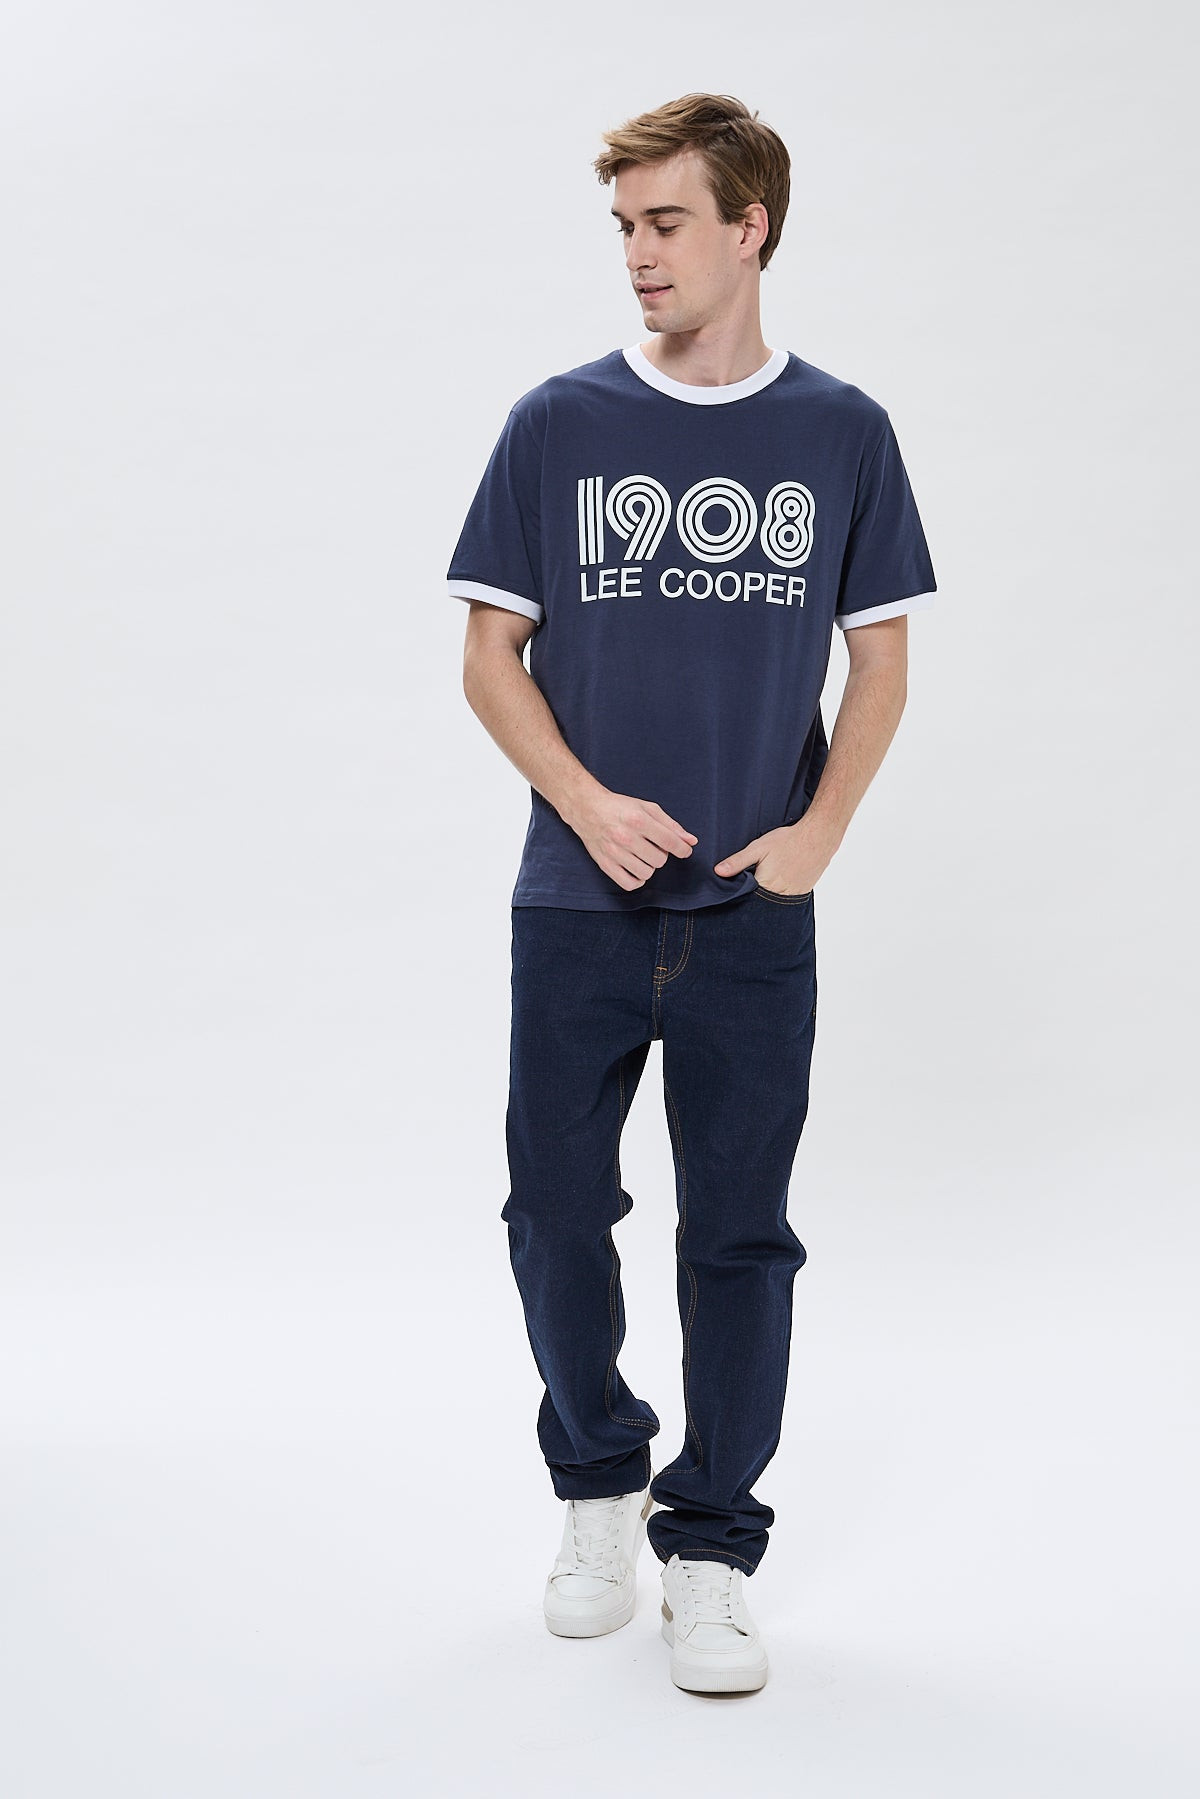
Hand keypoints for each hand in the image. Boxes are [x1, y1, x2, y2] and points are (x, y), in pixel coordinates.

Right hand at [568, 789, 697, 891]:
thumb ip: (671, 825)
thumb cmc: (620, 808)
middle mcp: (625, 837)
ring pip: (647, 873)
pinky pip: (630, 884)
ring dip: (649, 866)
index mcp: (638, 820)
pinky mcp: (605, 864)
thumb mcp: (647, 808)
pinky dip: (637, 879)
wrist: (587, 809)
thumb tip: (691, 841)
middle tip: (653, 846)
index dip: (682, 849)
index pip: (670, 842)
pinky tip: (636, 868)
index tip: (684, 851)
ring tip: (642, 855)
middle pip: (660, 860)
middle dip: (662, 854)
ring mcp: (614, 852)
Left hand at [714, 822, 829, 895]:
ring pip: (773, 903)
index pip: (746, 898)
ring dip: (767, 898)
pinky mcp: (802, 893)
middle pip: (760, 903)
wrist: (818, 838)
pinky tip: (779, 883)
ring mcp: (792, 897)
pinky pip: (787, 900)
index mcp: (765, 886)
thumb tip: (718, 872)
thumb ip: (738, 861)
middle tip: (751, 887)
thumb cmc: (787, 841)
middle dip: (753, 898)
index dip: (739, 895)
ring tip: (766, 885)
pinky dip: (780, 895)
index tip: (733, 892)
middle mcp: (779, 896)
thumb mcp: (758, 848)